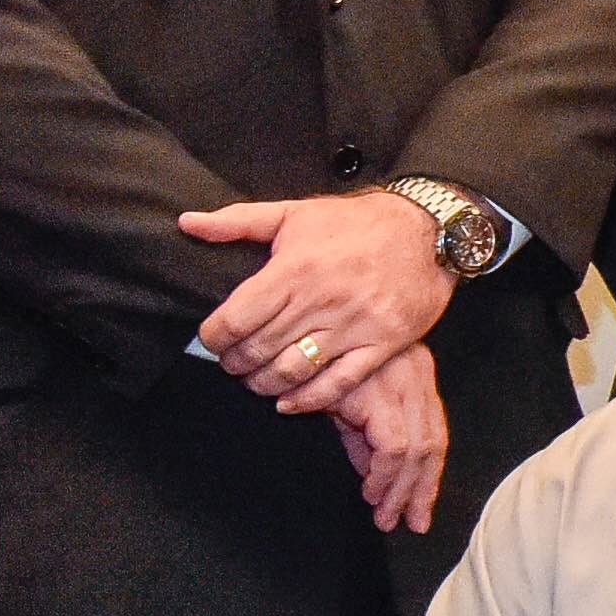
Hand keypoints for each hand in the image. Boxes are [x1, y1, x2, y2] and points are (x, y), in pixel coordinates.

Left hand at [183, 188, 452, 415]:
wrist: (428, 229)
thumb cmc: (356, 222)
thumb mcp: (294, 213)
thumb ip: (236, 221)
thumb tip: (187, 223)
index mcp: (293, 270)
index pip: (234, 321)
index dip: (213, 339)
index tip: (213, 340)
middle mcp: (321, 300)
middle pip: (258, 350)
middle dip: (235, 363)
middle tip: (233, 363)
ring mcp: (354, 325)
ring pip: (293, 371)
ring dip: (265, 384)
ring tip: (258, 379)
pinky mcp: (383, 343)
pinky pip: (339, 382)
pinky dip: (309, 400)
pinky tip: (290, 402)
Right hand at [326, 345, 448, 536]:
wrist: (286, 337)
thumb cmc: (314, 365)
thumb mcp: (346, 403)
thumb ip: (363, 438)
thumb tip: (375, 477)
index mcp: (415, 375)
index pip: (435, 433)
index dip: (429, 475)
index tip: (419, 507)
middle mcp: (417, 376)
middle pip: (434, 443)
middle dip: (422, 489)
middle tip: (410, 521)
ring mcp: (402, 384)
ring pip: (418, 450)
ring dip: (402, 490)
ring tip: (386, 516)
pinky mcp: (381, 396)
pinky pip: (394, 447)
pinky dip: (386, 476)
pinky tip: (372, 493)